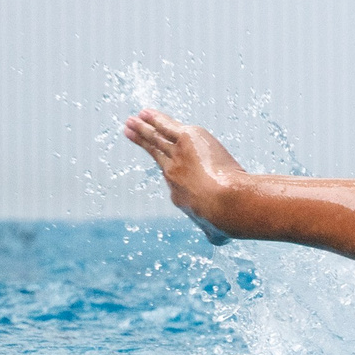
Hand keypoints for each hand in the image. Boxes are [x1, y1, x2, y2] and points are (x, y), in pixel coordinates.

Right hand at [124, 108, 246, 225]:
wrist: (225, 202)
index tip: (164, 165)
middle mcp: (173, 173)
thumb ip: (214, 234)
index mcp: (180, 194)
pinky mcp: (188, 138)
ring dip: (145, 127)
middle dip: (143, 141)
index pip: (174, 178)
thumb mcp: (216, 231)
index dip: (169, 170)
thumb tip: (217, 241)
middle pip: (155, 153)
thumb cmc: (224, 219)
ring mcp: (179, 155)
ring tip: (133, 120)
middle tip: (130, 132)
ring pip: (158, 138)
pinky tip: (146, 112)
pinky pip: (167, 126)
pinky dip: (157, 119)